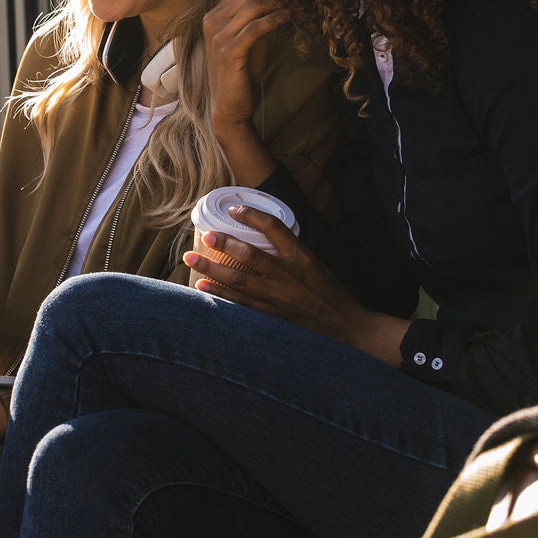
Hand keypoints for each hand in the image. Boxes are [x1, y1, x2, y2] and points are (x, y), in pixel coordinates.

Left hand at [183, 208, 407, 366]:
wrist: (346, 327)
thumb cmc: (331, 292)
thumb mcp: (315, 264)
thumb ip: (290, 252)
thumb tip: (260, 239)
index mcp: (301, 257)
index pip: (274, 227)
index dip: (252, 215)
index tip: (234, 210)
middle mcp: (288, 275)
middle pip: (249, 255)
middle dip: (224, 244)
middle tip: (205, 236)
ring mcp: (278, 298)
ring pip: (239, 281)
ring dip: (212, 270)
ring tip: (192, 260)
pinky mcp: (272, 316)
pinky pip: (240, 304)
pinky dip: (220, 295)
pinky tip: (203, 288)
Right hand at [203, 0, 289, 182]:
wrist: (230, 105)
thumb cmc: (241, 72)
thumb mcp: (248, 40)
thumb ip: (256, 20)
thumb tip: (280, 0)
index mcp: (213, 17)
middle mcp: (212, 23)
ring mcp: (218, 37)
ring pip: (252, 7)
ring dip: (278, 2)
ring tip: (296, 2)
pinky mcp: (230, 51)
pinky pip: (256, 28)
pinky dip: (275, 19)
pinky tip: (289, 17)